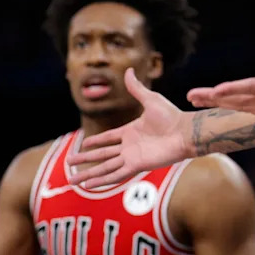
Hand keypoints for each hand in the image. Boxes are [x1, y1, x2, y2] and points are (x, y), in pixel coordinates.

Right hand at [67, 68, 193, 187]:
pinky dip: (103, 180)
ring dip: (89, 174)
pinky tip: (91, 184)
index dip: (96, 141)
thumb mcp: (151, 99)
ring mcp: (132, 157)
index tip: (83, 143)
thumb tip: (128, 70)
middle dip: (85, 160)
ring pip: (105, 167)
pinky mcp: (137, 165)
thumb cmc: (172, 116)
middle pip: (102, 155)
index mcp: (131, 131)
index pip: (108, 138)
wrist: (185, 132)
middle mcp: (129, 146)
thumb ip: (137, 88)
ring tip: (73, 181)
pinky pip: (116, 174)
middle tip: (69, 163)